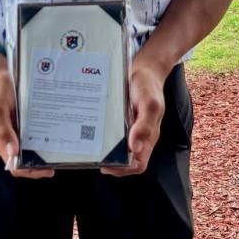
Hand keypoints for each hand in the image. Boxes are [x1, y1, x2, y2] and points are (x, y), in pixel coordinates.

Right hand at [0, 52, 53, 179]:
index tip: (47, 170)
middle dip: (40, 165)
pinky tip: (56, 135)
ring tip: (59, 150)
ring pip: (31, 150)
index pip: (14, 166)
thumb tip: (13, 154)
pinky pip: (34, 136)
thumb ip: (3, 131)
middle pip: (25, 162)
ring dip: (43, 153)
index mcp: (1, 140)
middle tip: (58, 161)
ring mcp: (17, 132)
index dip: (29, 172)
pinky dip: (44, 139)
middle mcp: (10, 139)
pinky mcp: (24, 123)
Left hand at [101, 54, 166, 177]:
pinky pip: (110, 134)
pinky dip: (101, 136)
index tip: (108, 166)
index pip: (138, 164)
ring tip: (89, 147)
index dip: (125, 169)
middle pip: (125, 160)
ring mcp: (128, 129)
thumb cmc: (149, 86)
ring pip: (116, 148)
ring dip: (104, 151)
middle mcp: (138, 136)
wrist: (144, 69)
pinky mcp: (119, 121)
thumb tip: (135, 148)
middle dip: (110, 163)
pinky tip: (90, 132)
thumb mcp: (150, 104)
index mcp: (149, 137)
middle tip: (93, 157)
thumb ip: (145, 126)